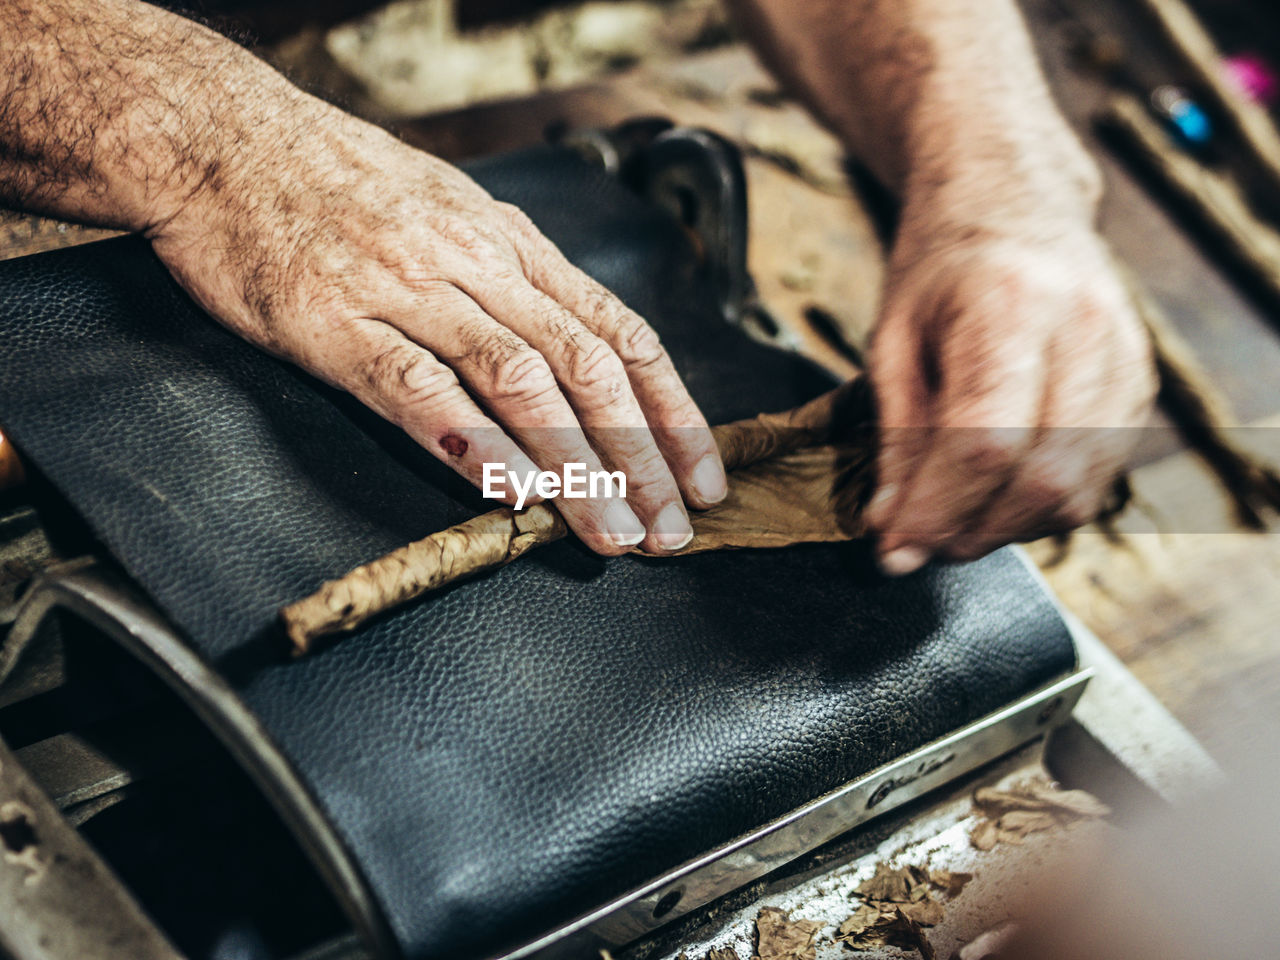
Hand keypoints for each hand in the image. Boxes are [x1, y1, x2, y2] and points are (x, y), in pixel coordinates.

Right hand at [146, 93, 725, 555]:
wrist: (221, 137)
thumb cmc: (340, 179)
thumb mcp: (453, 207)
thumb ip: (514, 278)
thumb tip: (578, 349)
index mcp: (511, 242)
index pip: (620, 333)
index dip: (672, 410)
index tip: (701, 474)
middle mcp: (476, 263)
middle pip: (587, 368)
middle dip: (641, 456)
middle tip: (671, 527)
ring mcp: (407, 290)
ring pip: (519, 383)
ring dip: (577, 468)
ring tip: (612, 530)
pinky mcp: (334, 323)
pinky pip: (419, 389)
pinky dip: (475, 444)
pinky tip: (514, 493)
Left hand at [864, 222, 1156, 573]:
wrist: (1015, 206)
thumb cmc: (944, 268)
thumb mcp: (892, 338)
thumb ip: (895, 434)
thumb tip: (889, 524)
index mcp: (1012, 306)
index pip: (984, 441)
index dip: (936, 510)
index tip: (892, 548)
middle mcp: (1084, 333)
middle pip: (1039, 478)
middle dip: (968, 531)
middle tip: (915, 543)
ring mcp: (1125, 361)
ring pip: (1076, 492)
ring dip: (1003, 529)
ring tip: (949, 522)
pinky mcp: (1140, 388)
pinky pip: (1097, 481)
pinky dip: (1039, 509)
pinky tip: (994, 499)